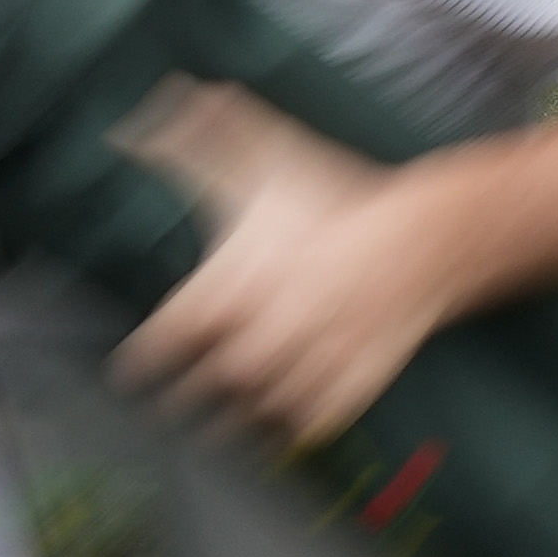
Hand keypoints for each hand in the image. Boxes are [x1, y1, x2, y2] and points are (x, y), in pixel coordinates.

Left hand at [110, 79, 473, 446]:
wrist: (424, 239)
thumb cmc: (335, 197)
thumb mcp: (264, 160)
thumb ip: (198, 141)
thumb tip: (135, 123)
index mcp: (223, 293)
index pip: (159, 349)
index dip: (142, 365)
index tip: (134, 373)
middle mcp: (254, 341)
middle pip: (198, 393)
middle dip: (183, 401)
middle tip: (174, 405)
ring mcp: (299, 372)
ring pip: (248, 419)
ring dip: (231, 422)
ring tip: (219, 424)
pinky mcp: (342, 394)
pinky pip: (300, 430)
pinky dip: (285, 432)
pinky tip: (274, 427)